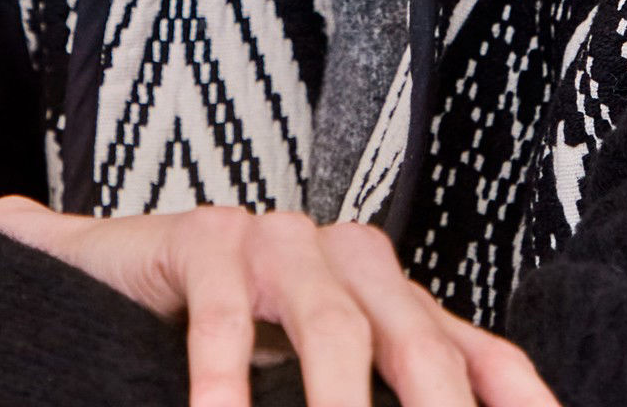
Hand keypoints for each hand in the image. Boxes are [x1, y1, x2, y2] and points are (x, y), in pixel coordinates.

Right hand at [0, 196, 554, 406]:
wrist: (108, 284)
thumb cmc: (227, 353)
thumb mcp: (312, 390)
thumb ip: (370, 406)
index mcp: (390, 298)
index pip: (474, 352)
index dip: (518, 400)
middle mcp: (348, 261)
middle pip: (417, 343)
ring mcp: (280, 242)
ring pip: (332, 325)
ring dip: (340, 406)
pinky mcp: (208, 236)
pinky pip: (226, 308)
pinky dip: (226, 375)